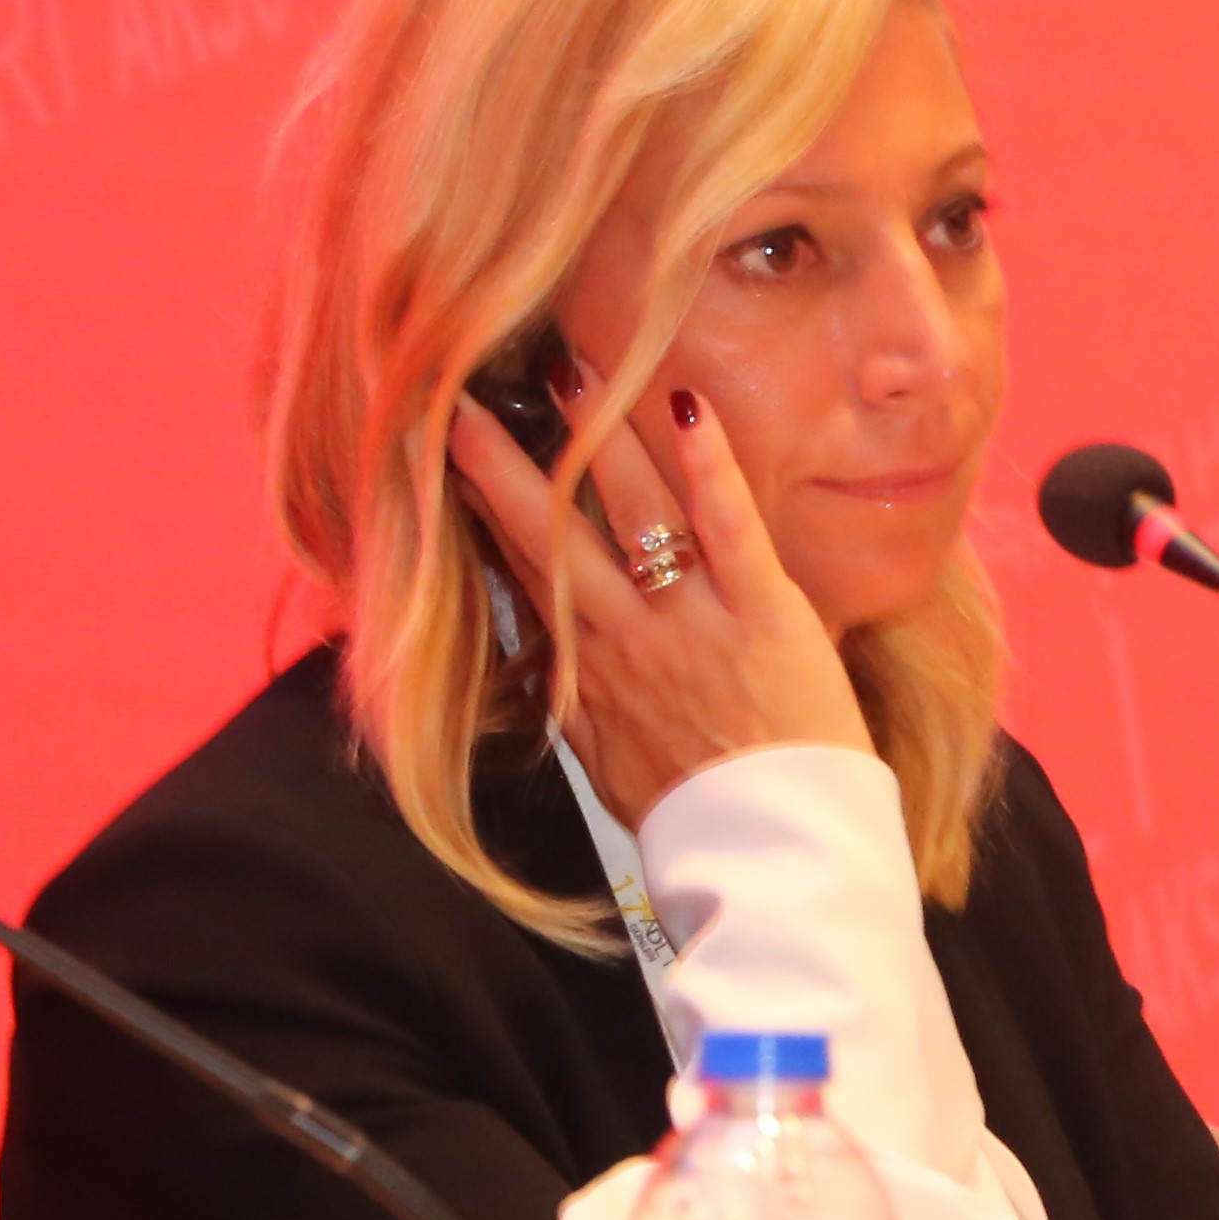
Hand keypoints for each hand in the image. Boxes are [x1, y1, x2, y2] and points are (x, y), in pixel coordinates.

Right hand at [447, 381, 868, 824]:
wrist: (766, 850)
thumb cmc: (695, 812)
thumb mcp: (608, 762)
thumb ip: (574, 698)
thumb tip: (540, 654)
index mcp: (589, 666)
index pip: (525, 569)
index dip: (487, 510)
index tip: (452, 458)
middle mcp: (626, 633)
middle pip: (550, 530)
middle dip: (505, 461)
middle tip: (466, 396)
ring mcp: (692, 617)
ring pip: (634, 510)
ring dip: (601, 435)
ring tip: (570, 369)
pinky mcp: (764, 612)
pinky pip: (729, 527)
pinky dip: (708, 467)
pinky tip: (686, 407)